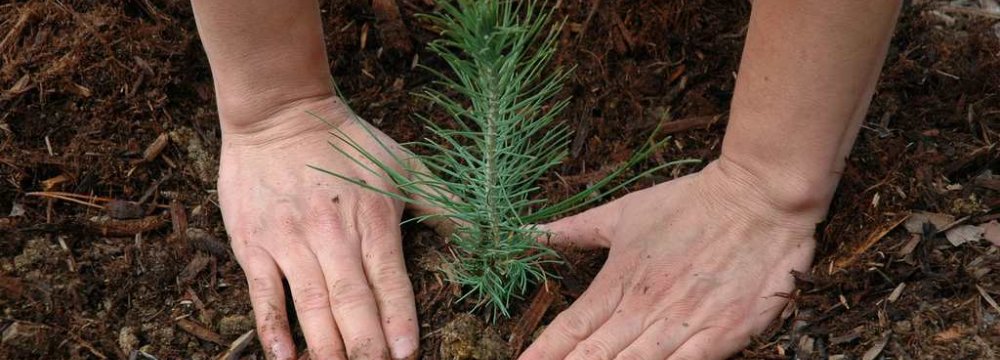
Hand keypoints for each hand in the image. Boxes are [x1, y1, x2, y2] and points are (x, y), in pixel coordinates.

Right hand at [218, 96, 425, 358]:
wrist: (279, 112)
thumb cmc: (348, 141)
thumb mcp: (404, 166)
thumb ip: (444, 204)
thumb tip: (487, 234)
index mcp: (373, 219)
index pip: (389, 282)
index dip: (400, 322)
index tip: (408, 355)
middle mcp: (332, 236)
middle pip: (352, 302)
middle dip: (366, 347)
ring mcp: (290, 241)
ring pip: (312, 306)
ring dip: (326, 348)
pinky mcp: (255, 243)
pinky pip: (264, 294)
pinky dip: (273, 328)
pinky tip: (286, 358)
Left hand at [519, 158, 819, 359]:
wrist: (758, 198)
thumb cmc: (689, 204)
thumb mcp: (624, 212)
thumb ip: (575, 231)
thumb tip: (529, 233)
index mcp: (618, 281)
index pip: (571, 328)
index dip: (543, 352)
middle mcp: (645, 308)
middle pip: (596, 356)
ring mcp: (683, 324)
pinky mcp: (722, 335)